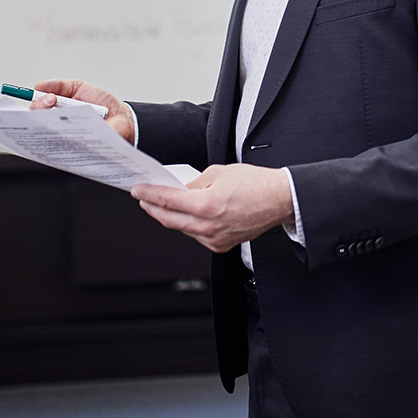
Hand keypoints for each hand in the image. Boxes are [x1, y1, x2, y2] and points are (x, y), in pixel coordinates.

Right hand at [30, 78, 135, 143]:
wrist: (122, 118)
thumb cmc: (101, 104)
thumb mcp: (79, 88)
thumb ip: (59, 86)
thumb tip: (38, 85)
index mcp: (56, 113)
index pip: (35, 112)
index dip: (33, 106)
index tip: (42, 98)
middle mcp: (58, 128)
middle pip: (36, 125)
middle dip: (39, 110)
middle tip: (51, 101)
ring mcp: (66, 140)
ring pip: (48, 137)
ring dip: (51, 123)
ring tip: (60, 113)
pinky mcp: (77, 151)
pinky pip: (67, 148)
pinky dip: (68, 137)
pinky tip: (72, 128)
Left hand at [131, 164, 294, 252]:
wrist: (279, 200)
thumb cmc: (256, 184)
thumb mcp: (219, 172)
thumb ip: (194, 182)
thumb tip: (179, 188)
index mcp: (206, 205)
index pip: (167, 200)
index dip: (148, 194)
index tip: (138, 190)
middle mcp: (208, 226)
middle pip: (168, 219)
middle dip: (152, 208)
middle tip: (144, 199)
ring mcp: (214, 238)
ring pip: (181, 229)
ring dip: (170, 217)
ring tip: (162, 205)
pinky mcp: (221, 245)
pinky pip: (196, 236)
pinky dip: (188, 226)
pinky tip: (186, 216)